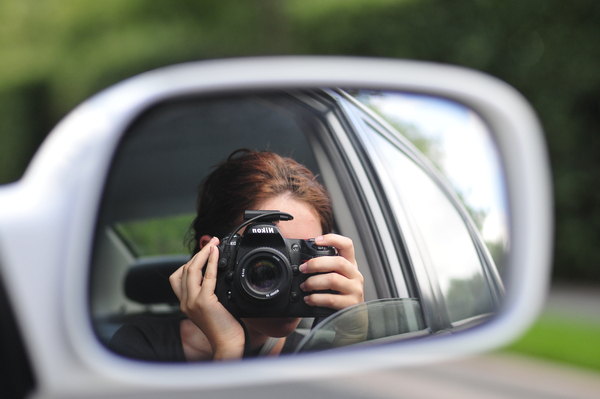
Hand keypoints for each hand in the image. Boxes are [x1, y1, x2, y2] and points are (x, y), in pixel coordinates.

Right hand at [169, 237, 244, 359]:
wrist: (228, 344)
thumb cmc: (224, 328)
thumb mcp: (212, 308)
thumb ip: (209, 294)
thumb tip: (216, 274)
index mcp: (185, 304)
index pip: (177, 277)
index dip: (188, 261)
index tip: (202, 253)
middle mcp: (185, 302)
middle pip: (184, 269)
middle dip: (198, 253)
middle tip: (212, 242)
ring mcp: (192, 302)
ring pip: (192, 269)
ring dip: (203, 253)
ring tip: (214, 244)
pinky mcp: (204, 302)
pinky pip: (207, 276)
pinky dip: (211, 261)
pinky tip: (216, 254)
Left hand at [299, 234, 363, 309]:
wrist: (352, 320)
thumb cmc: (339, 296)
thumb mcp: (336, 279)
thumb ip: (325, 269)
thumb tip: (304, 263)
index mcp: (350, 265)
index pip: (347, 245)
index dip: (333, 239)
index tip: (317, 240)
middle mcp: (355, 275)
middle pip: (338, 262)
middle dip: (316, 264)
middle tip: (303, 269)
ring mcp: (355, 290)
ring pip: (333, 280)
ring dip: (314, 282)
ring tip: (305, 286)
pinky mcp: (350, 304)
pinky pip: (331, 299)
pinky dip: (316, 298)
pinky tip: (309, 299)